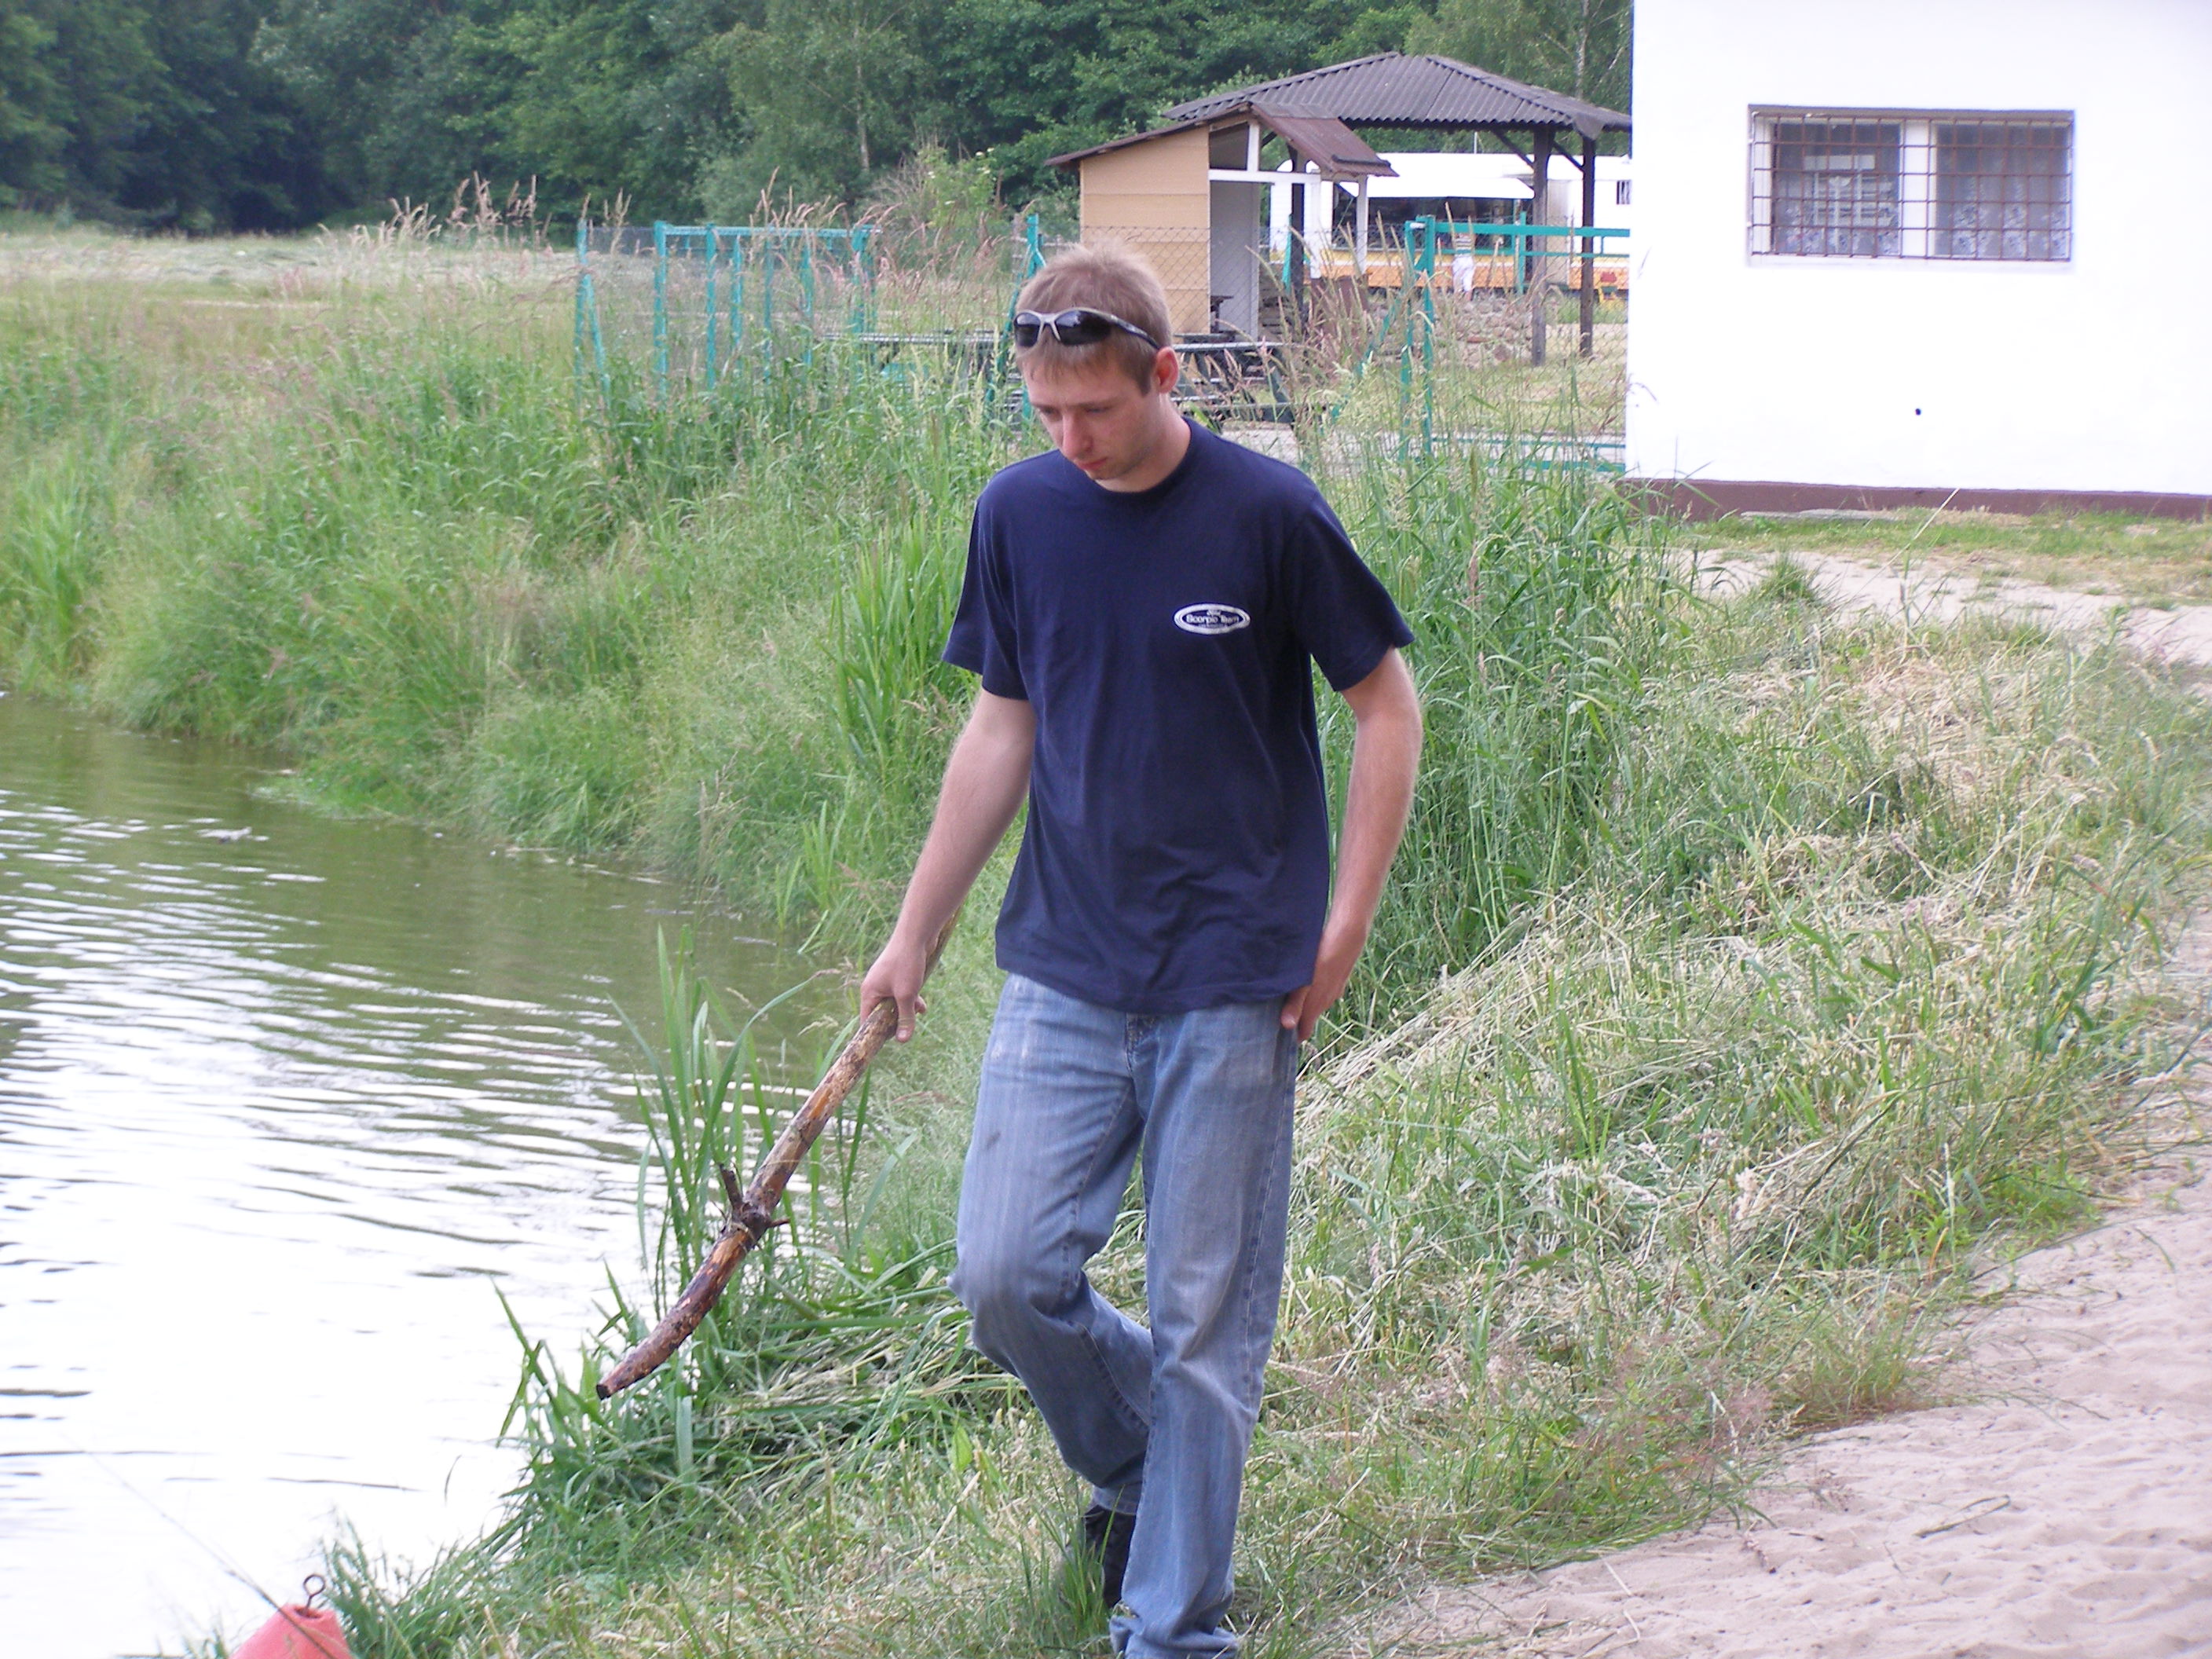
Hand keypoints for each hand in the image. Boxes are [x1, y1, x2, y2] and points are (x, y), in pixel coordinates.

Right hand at [860, 934, 931, 1042]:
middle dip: (896, 1021)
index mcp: (869, 992)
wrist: (916, 935)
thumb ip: (905, 1018)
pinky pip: (901, 994)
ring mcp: (886, 981)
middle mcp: (874, 987)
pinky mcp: (897, 975)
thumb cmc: (907, 964)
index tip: (888, 1042)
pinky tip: (922, 1004)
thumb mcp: (907, 995)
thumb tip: (902, 1040)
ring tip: (920, 1012)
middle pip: (881, 1013)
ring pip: (894, 1003)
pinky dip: (911, 999)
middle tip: (907, 1029)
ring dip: (907, 1010)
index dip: (876, 1033)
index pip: (866, 1020)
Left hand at [1280, 922, 1365, 1042]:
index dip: (1293, 1037)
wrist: (1347, 938)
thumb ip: (1295, 1004)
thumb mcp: (1303, 983)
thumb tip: (1286, 1026)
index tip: (1278, 1039)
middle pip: (1309, 1017)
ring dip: (1304, 1003)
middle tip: (1275, 1014)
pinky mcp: (1337, 979)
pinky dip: (1313, 990)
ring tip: (1287, 996)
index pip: (1305, 1031)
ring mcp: (1334, 990)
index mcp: (1316, 1006)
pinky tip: (1306, 979)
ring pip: (1316, 1002)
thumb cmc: (1322, 960)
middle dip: (1296, 1019)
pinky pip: (1323, 990)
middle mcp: (1327, 1002)